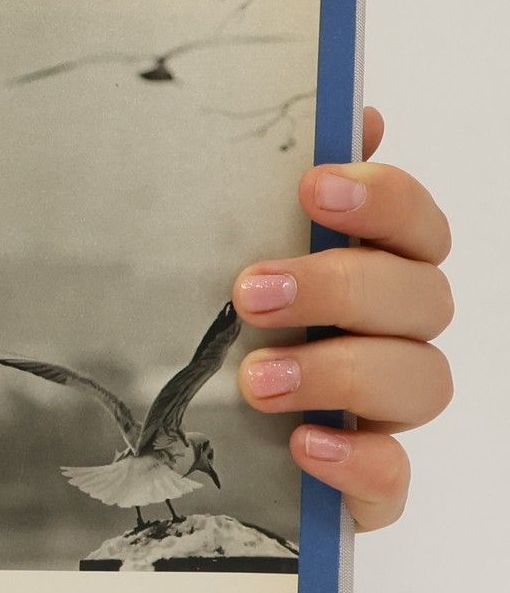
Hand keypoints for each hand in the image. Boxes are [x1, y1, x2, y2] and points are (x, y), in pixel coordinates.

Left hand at [232, 107, 452, 530]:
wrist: (170, 438)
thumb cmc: (208, 323)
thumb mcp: (214, 247)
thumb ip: (268, 186)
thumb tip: (350, 110)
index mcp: (367, 266)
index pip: (414, 220)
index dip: (381, 198)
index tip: (313, 188)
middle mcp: (389, 334)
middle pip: (422, 297)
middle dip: (339, 288)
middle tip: (251, 292)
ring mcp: (384, 411)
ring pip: (420, 380)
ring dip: (338, 372)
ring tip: (255, 379)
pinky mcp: (367, 482)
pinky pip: (394, 477)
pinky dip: (358, 460)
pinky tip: (304, 445)